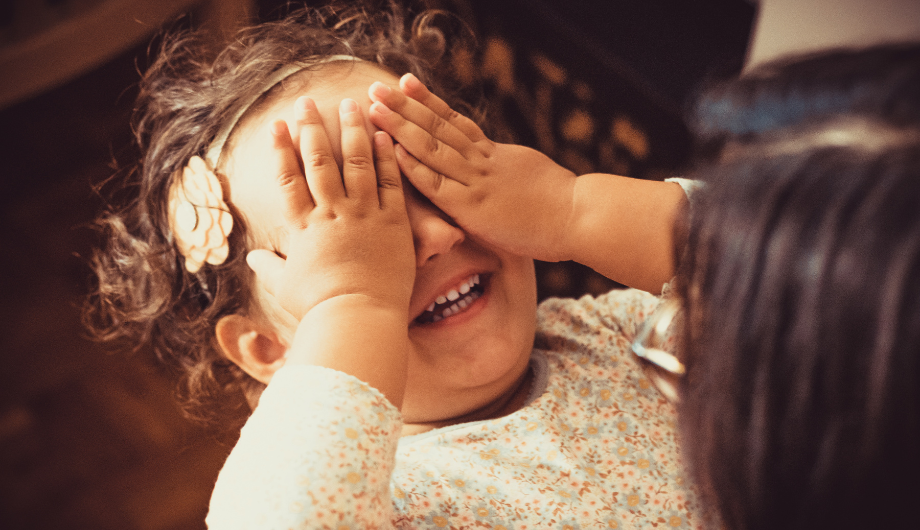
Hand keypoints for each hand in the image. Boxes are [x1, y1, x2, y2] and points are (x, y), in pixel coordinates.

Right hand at [247, 97, 414, 321]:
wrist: (358, 318)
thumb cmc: (319, 308)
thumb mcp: (285, 287)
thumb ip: (270, 268)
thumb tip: (252, 259)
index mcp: (304, 228)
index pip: (288, 180)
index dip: (281, 149)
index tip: (276, 124)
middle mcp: (332, 214)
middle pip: (319, 162)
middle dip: (311, 128)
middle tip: (308, 101)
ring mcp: (364, 215)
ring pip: (356, 163)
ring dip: (352, 131)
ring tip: (351, 104)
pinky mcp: (393, 223)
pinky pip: (390, 183)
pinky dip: (387, 157)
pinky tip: (384, 135)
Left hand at [368, 74, 576, 261]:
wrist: (579, 216)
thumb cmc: (563, 206)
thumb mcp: (532, 177)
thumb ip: (510, 171)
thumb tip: (505, 168)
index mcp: (496, 155)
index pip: (456, 122)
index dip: (429, 102)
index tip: (408, 83)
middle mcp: (482, 161)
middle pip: (438, 126)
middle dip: (404, 106)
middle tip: (378, 87)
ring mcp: (475, 182)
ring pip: (432, 147)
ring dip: (400, 126)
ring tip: (374, 107)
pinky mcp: (472, 207)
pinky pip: (437, 184)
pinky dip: (414, 166)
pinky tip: (393, 151)